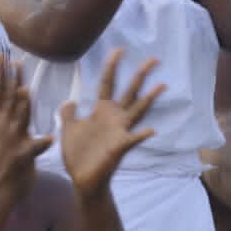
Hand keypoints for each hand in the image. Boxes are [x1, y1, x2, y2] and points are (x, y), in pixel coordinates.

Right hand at [0, 56, 50, 201]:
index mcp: (0, 120)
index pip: (1, 92)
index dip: (2, 74)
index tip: (2, 55)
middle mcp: (5, 127)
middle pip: (10, 100)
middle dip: (11, 80)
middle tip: (13, 61)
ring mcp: (14, 141)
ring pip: (20, 119)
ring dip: (22, 106)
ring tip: (26, 91)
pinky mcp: (23, 157)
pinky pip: (34, 149)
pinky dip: (41, 144)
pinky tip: (49, 138)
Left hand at [59, 50, 163, 197]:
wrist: (82, 180)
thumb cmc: (77, 155)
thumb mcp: (68, 129)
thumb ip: (69, 114)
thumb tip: (70, 100)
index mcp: (101, 111)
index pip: (108, 83)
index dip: (112, 66)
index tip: (119, 50)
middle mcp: (114, 118)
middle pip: (130, 91)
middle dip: (141, 75)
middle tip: (155, 59)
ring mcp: (119, 132)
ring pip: (138, 110)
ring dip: (149, 98)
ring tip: (162, 85)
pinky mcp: (119, 147)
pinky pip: (133, 139)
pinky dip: (142, 135)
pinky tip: (152, 130)